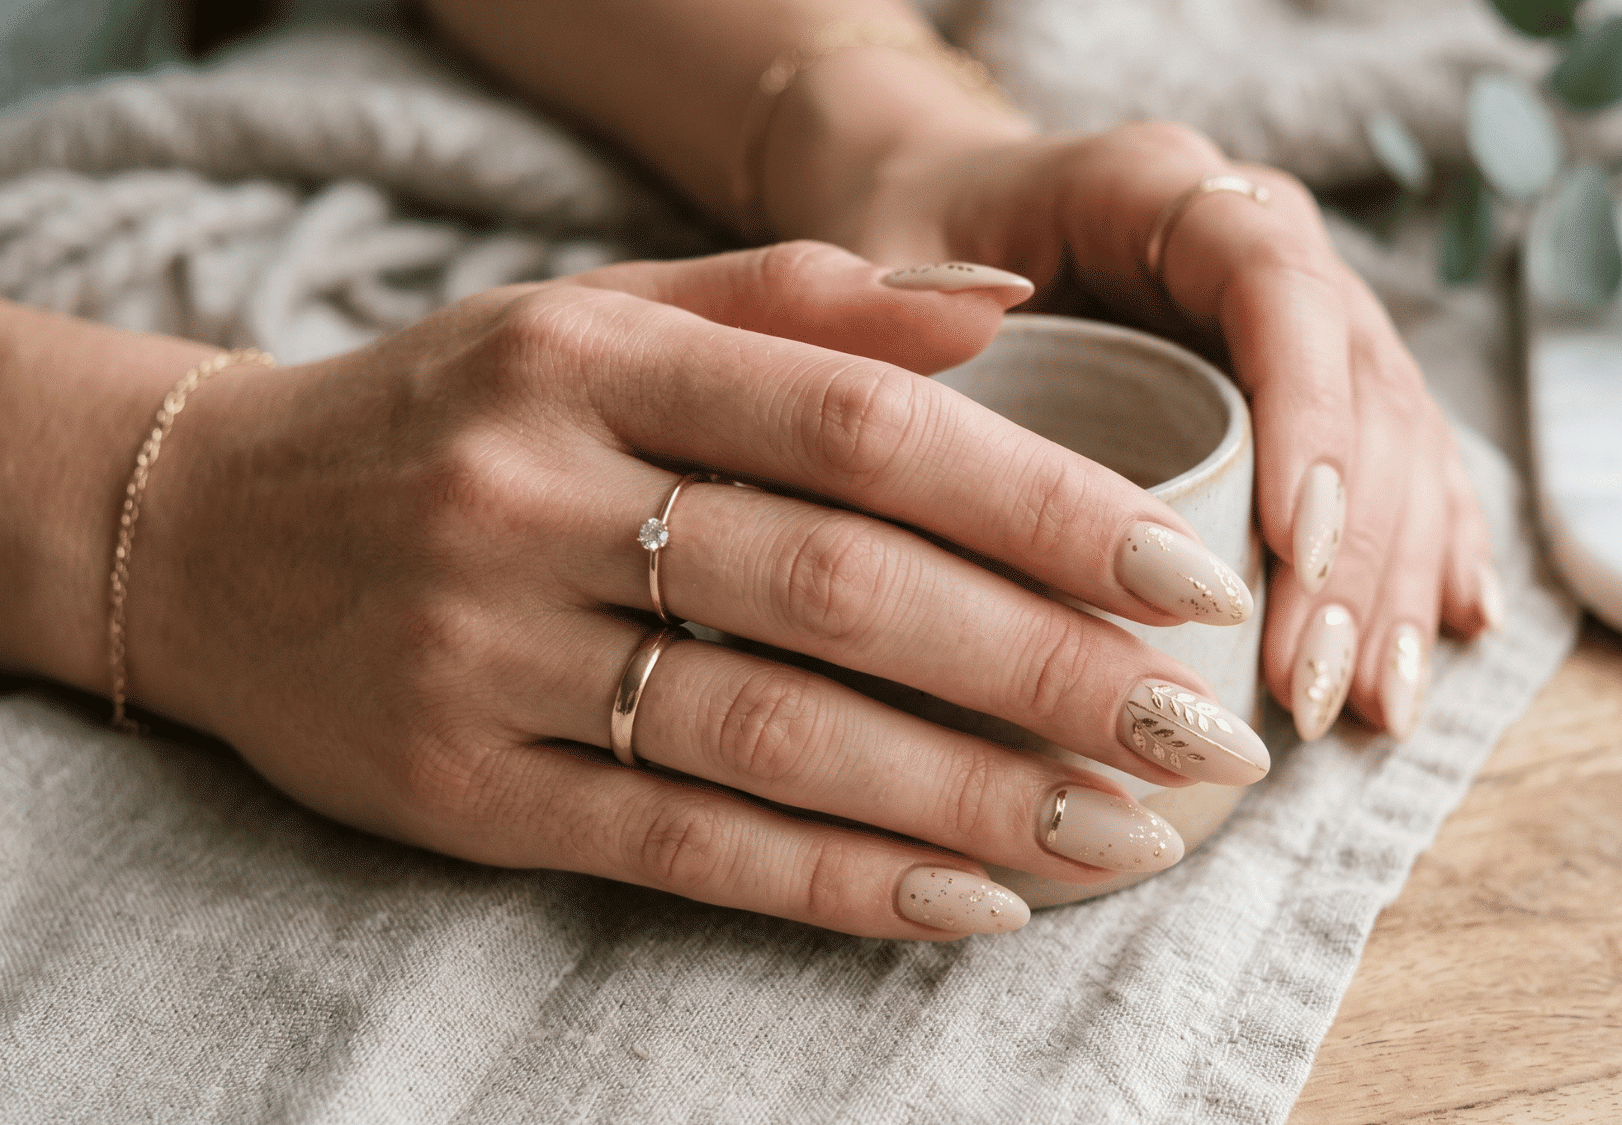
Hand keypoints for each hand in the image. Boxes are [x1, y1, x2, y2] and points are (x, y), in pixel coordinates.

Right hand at [122, 243, 1271, 938]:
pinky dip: (842, 882)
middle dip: (1050, 669)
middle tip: (1203, 731)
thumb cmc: (453, 414)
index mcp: (593, 358)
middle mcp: (538, 496)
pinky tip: (975, 901)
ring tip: (1127, 832)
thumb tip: (1013, 308)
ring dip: (975, 794)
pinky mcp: (458, 790)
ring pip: (776, 734)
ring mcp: (488, 652)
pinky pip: (682, 845)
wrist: (204, 529)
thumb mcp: (600, 317)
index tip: (1185, 574)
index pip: (867, 429)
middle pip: (845, 588)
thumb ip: (801, 303)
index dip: (1045, 506)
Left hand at [840, 122, 1501, 742]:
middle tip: (1315, 684)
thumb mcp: (871, 258)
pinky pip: (1402, 466)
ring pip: (1400, 439)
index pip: (1278, 284)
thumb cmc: (901, 248)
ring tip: (1375, 707)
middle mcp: (1257, 242)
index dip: (1306, 413)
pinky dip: (1427, 553)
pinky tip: (1457, 635)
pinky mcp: (1312, 390)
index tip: (1292, 545)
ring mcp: (1300, 318)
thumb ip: (885, 293)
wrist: (934, 216)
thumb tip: (983, 312)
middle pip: (1362, 383)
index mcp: (1161, 188)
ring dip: (1394, 578)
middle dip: (1354, 545)